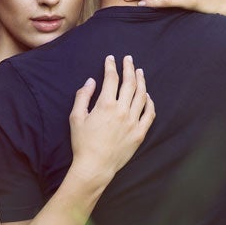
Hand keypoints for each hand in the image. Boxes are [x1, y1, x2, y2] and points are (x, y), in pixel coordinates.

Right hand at [68, 55, 154, 183]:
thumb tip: (90, 81)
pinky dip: (149, 102)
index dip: (111, 66)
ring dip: (141, 81)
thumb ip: (83, 96)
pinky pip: (149, 114)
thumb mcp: (76, 117)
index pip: (111, 78)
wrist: (95, 166)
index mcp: (105, 105)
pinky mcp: (139, 133)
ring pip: (141, 96)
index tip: (111, 59)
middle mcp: (122, 110)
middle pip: (129, 83)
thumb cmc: (82, 142)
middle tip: (128, 59)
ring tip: (139, 72)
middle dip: (129, 68)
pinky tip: (147, 96)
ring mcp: (133, 121)